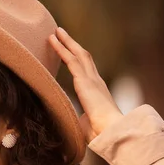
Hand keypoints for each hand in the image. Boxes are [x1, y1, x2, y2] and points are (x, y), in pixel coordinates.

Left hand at [49, 27, 123, 141]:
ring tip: (56, 32)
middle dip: (72, 44)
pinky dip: (61, 48)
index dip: (77, 59)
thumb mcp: (86, 123)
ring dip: (66, 42)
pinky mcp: (85, 81)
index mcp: (97, 91)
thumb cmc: (100, 132)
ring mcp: (91, 79)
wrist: (111, 131)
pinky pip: (71, 59)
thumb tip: (72, 123)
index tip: (68, 52)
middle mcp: (96, 81)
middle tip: (61, 34)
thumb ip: (79, 119)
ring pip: (78, 54)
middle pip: (84, 57)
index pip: (86, 71)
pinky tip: (52, 40)